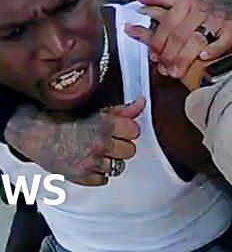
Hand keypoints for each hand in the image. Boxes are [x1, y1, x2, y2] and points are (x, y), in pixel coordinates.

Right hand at [5, 97, 145, 185]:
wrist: (36, 132)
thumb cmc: (65, 117)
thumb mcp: (96, 109)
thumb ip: (122, 110)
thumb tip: (142, 103)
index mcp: (106, 125)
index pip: (135, 131)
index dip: (128, 130)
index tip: (121, 129)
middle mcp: (101, 145)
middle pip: (130, 151)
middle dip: (122, 145)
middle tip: (110, 141)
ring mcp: (91, 163)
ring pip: (119, 167)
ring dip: (112, 160)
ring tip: (100, 153)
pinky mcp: (81, 177)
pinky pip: (103, 180)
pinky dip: (99, 174)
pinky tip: (91, 163)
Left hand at [125, 0, 231, 79]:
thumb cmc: (210, 5)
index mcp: (186, 1)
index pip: (166, 24)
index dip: (157, 42)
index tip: (153, 56)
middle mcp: (200, 9)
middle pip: (179, 35)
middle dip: (168, 54)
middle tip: (164, 69)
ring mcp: (217, 19)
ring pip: (196, 40)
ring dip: (184, 58)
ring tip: (176, 72)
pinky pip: (222, 42)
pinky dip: (212, 51)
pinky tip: (203, 58)